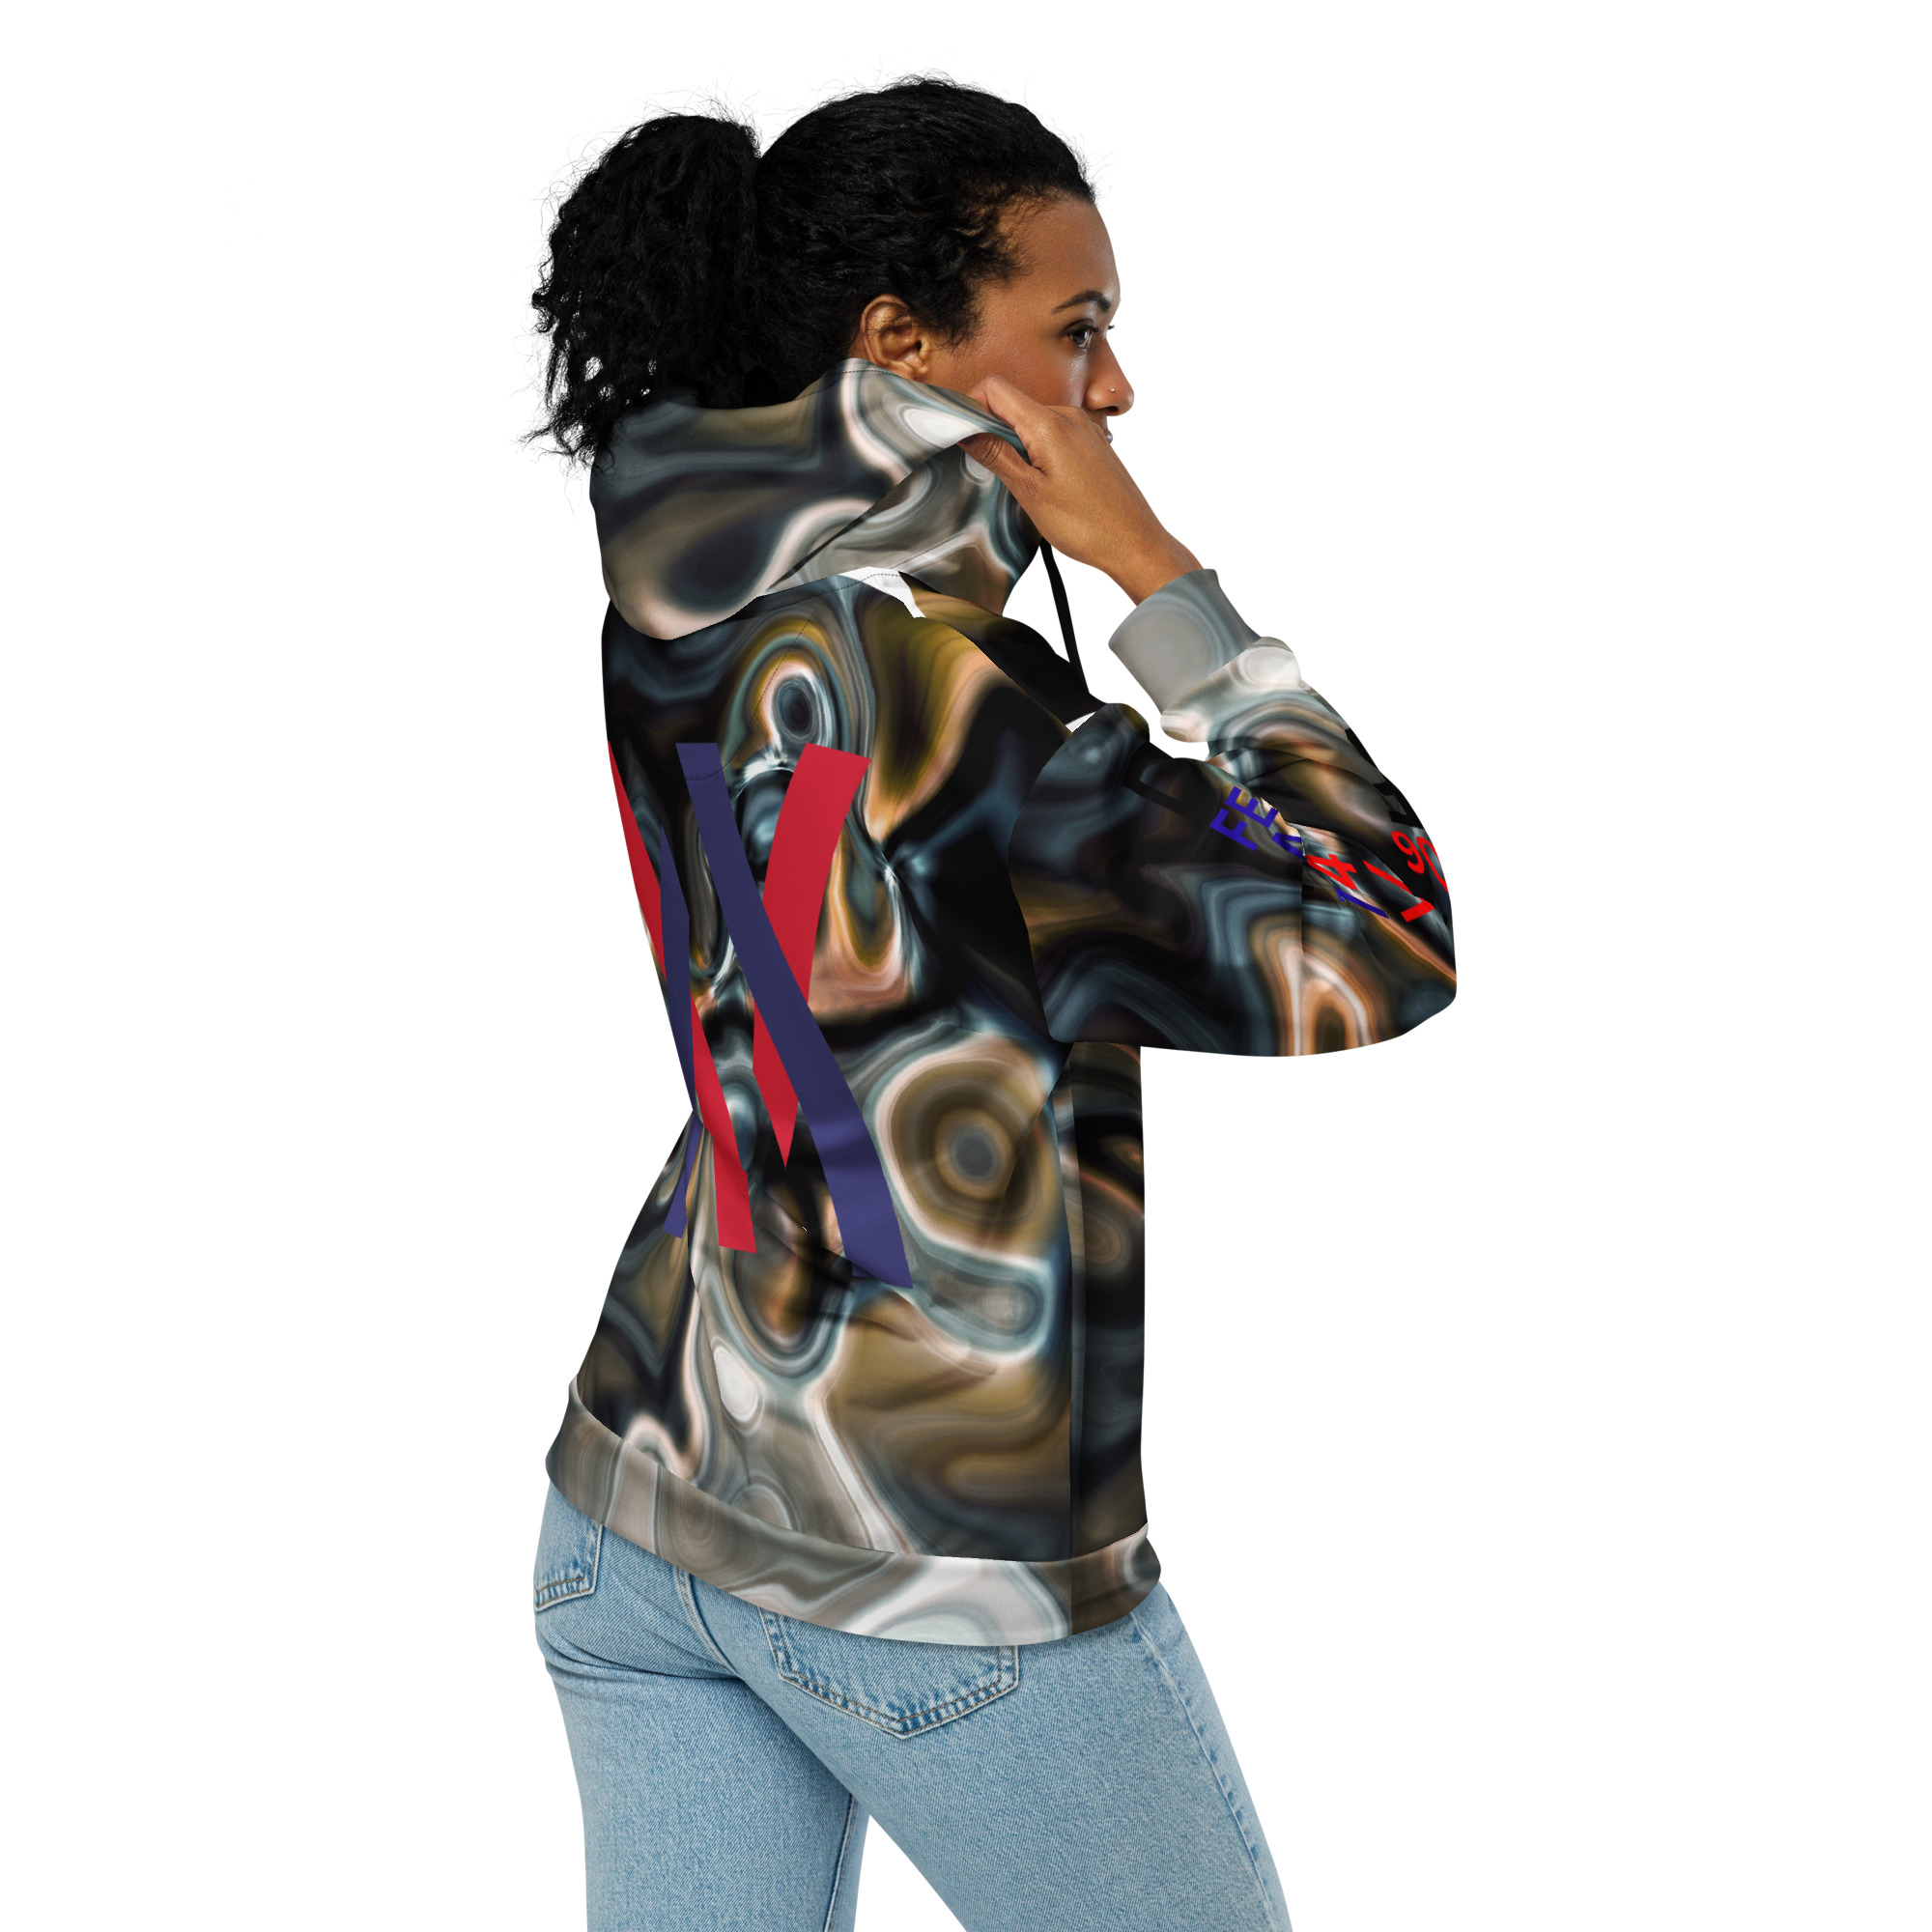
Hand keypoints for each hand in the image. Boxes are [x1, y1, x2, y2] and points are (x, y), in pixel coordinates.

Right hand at [960, 375, 1200, 604]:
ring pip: (1033, 420)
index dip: (971, 404)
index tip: (964, 434)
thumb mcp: (1029, 492)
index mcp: (1048, 423)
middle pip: (1013, 403)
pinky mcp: (1092, 442)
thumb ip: (995, 455)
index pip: (995, 388)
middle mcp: (1068, 416)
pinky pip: (1054, 433)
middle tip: (989, 468)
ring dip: (1017, 442)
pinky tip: (1045, 482)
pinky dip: (1039, 449)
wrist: (1135, 543)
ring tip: (1022, 482)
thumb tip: (965, 431)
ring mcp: (1083, 428)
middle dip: (993, 428)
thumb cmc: (1086, 525)